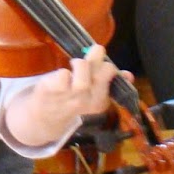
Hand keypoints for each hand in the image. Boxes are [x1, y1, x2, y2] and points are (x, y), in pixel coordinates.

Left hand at [5, 44, 123, 147]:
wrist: (45, 121)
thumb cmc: (71, 103)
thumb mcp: (93, 98)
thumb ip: (110, 84)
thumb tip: (129, 75)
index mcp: (98, 100)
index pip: (110, 76)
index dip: (108, 67)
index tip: (102, 64)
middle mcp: (86, 98)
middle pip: (99, 72)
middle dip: (98, 58)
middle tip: (94, 53)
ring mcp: (69, 94)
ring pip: (81, 70)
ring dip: (80, 64)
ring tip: (75, 64)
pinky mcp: (52, 89)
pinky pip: (62, 74)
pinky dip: (62, 72)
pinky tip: (59, 77)